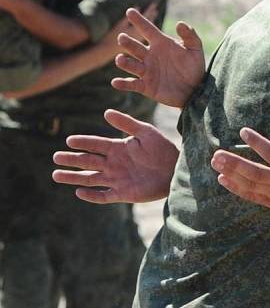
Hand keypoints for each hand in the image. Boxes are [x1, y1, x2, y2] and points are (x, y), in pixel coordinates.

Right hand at [52, 109, 178, 202]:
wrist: (176, 169)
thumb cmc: (163, 149)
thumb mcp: (146, 132)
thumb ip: (127, 123)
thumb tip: (106, 112)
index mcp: (118, 148)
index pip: (95, 144)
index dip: (83, 142)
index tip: (69, 140)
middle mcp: (113, 163)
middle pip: (87, 161)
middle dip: (72, 159)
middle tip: (56, 157)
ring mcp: (117, 179)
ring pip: (89, 179)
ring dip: (73, 177)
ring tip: (56, 174)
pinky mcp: (123, 193)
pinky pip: (103, 195)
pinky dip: (91, 195)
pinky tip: (79, 192)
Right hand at [112, 7, 204, 107]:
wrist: (195, 89)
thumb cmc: (194, 67)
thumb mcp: (195, 50)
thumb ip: (190, 36)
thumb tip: (180, 23)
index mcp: (160, 43)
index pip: (147, 29)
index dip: (139, 20)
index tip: (130, 11)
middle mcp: (150, 55)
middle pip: (135, 47)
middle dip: (128, 43)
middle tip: (122, 37)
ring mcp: (146, 70)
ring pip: (131, 64)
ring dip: (124, 62)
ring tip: (120, 59)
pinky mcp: (145, 86)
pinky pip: (132, 84)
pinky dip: (123, 83)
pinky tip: (116, 82)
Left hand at [211, 117, 269, 211]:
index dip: (256, 142)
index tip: (243, 131)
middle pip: (255, 173)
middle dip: (235, 164)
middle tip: (217, 155)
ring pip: (251, 185)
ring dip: (232, 175)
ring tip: (216, 163)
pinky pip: (253, 196)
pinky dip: (237, 189)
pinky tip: (223, 179)